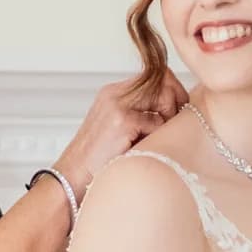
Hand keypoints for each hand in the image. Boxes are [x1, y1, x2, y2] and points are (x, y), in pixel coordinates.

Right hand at [55, 69, 186, 197]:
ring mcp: (117, 105)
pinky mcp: (121, 121)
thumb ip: (140, 113)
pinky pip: (156, 122)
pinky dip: (156, 136)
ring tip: (161, 135)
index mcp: (113, 93)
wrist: (71, 177)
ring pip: (162, 96)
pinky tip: (144, 147)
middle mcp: (114, 93)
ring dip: (169, 117)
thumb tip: (175, 110)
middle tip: (178, 120)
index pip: (154, 75)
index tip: (180, 107)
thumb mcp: (117, 129)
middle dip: (177, 99)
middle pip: (162, 79)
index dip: (173, 88)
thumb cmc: (96, 160)